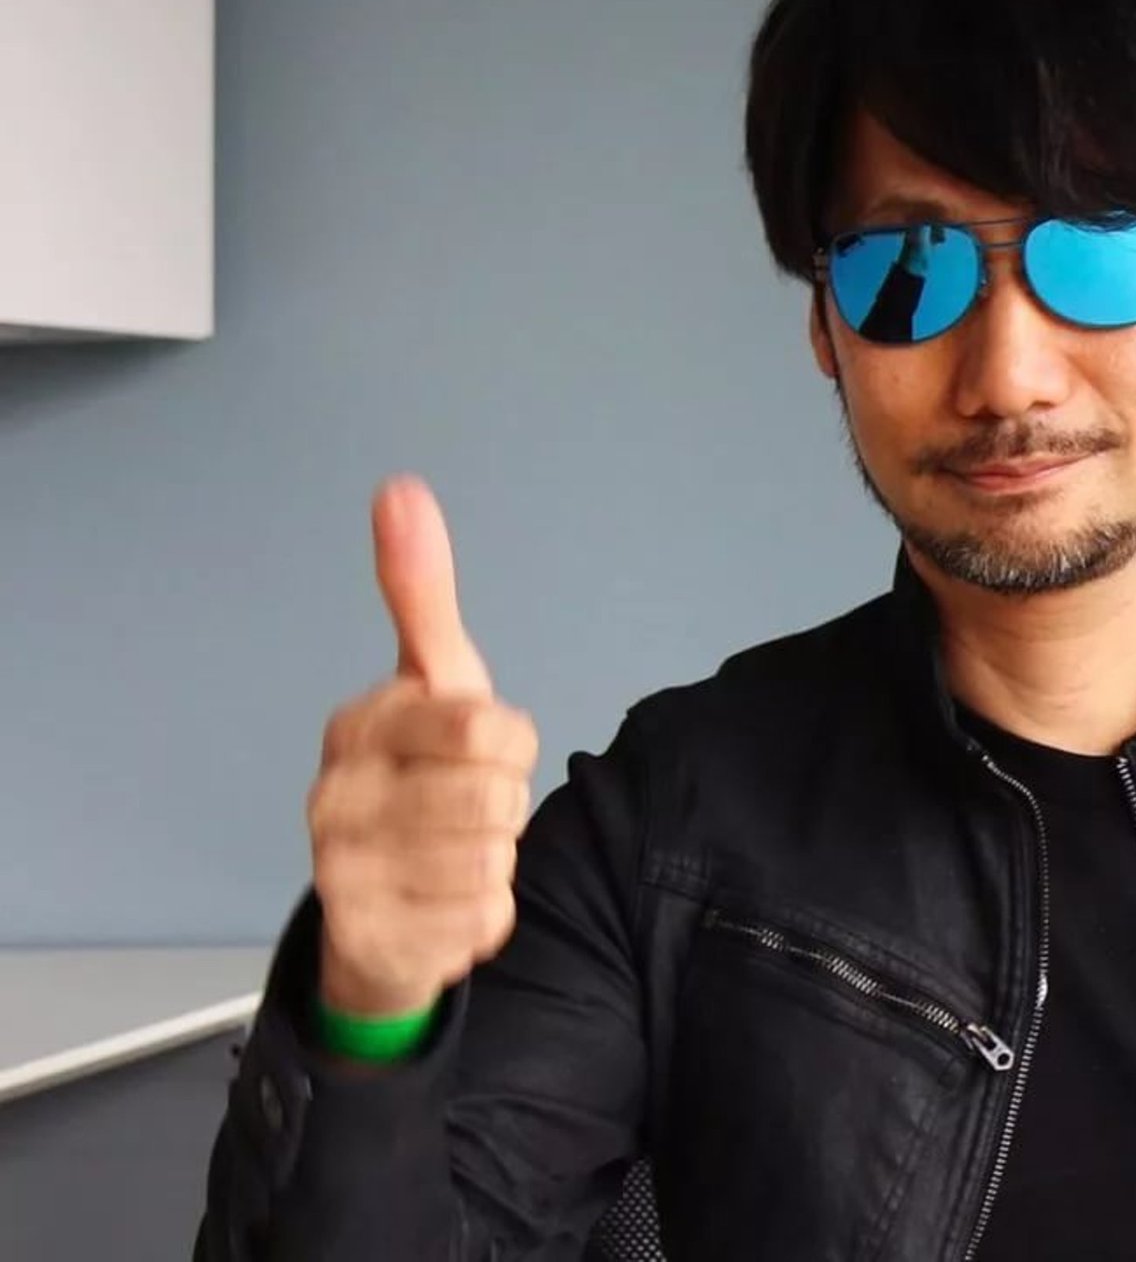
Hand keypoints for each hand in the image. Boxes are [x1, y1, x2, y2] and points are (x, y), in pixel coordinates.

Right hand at [307, 476, 538, 1016]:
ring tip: (454, 850)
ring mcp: (345, 872)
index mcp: (359, 726)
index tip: (476, 749)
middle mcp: (336, 797)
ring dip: (495, 859)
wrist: (377, 906)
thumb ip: (419, 591)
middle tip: (467, 804)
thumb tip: (401, 487)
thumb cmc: (421, 772)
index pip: (490, 729)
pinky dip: (483, 913)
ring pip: (494, 860)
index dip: (508, 744)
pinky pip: (484, 918)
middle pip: (500, 799)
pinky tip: (445, 901)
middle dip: (505, 803)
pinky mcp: (372, 938)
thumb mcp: (434, 679)